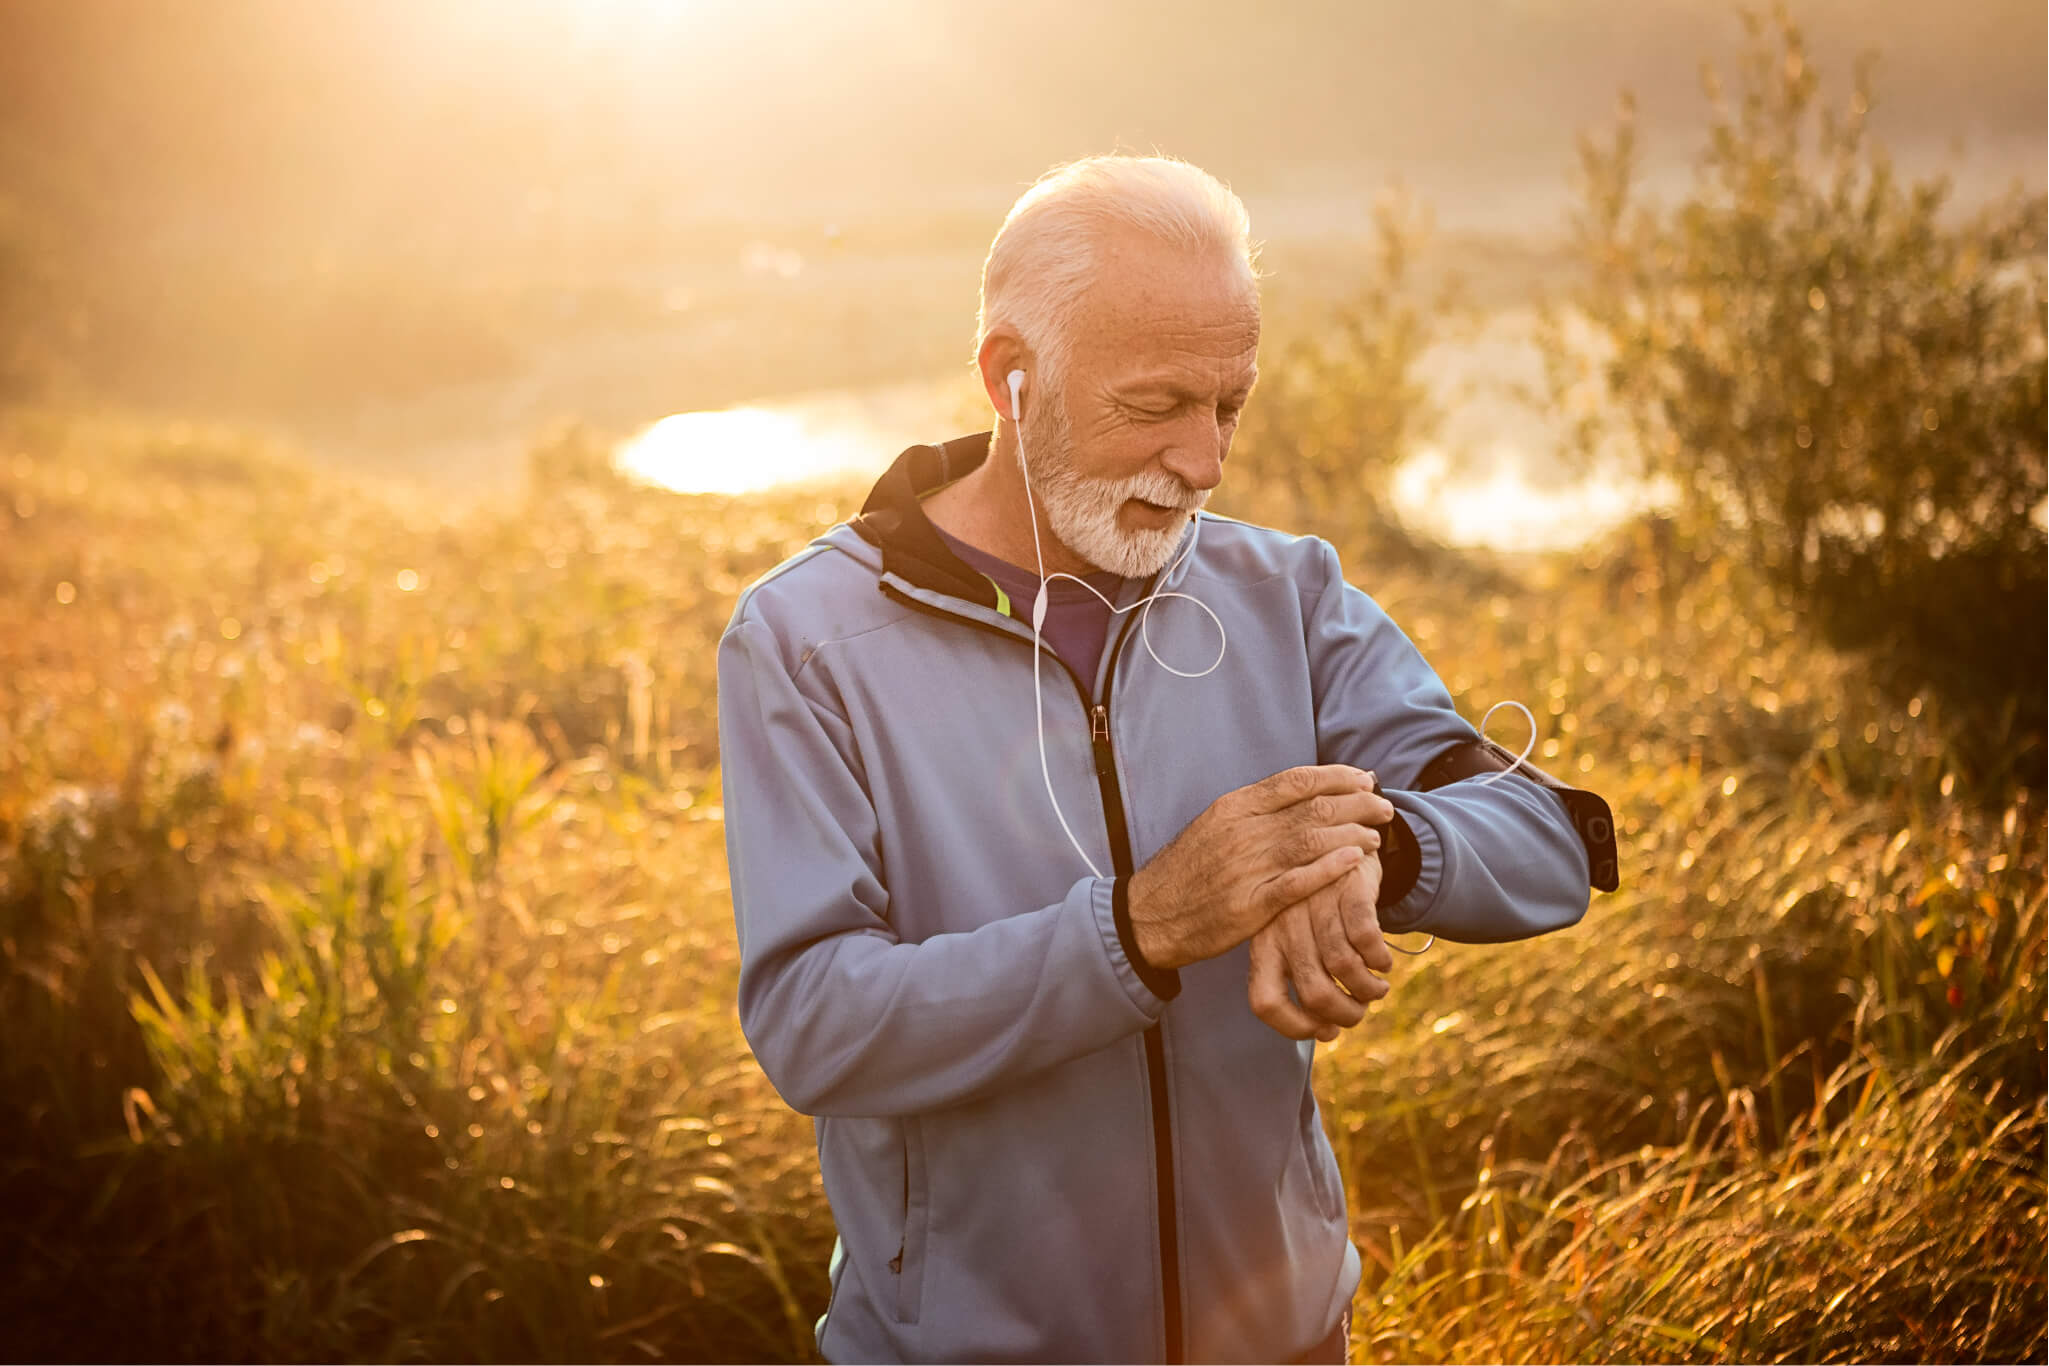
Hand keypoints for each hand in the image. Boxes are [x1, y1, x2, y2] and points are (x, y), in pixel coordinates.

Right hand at [1126, 765, 1395, 970]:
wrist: (1149, 915)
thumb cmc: (1187, 871)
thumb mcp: (1214, 827)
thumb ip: (1254, 811)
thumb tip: (1299, 793)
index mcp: (1234, 807)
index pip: (1295, 781)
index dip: (1336, 777)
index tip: (1364, 779)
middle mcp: (1241, 831)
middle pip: (1311, 808)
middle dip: (1356, 805)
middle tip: (1383, 807)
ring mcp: (1245, 868)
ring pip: (1310, 841)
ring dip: (1351, 834)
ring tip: (1377, 836)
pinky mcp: (1248, 905)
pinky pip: (1296, 881)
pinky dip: (1328, 868)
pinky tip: (1353, 861)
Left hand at [1247, 857, 1393, 1040]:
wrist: (1336, 844)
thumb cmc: (1314, 907)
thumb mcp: (1291, 938)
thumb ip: (1300, 978)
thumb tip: (1325, 1032)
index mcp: (1262, 944)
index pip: (1265, 1002)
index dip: (1295, 1027)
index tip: (1324, 1031)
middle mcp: (1282, 926)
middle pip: (1314, 993)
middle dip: (1345, 1014)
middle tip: (1359, 1012)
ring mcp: (1314, 906)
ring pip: (1344, 968)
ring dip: (1368, 990)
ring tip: (1377, 988)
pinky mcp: (1347, 889)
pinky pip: (1367, 939)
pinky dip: (1379, 960)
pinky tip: (1383, 962)